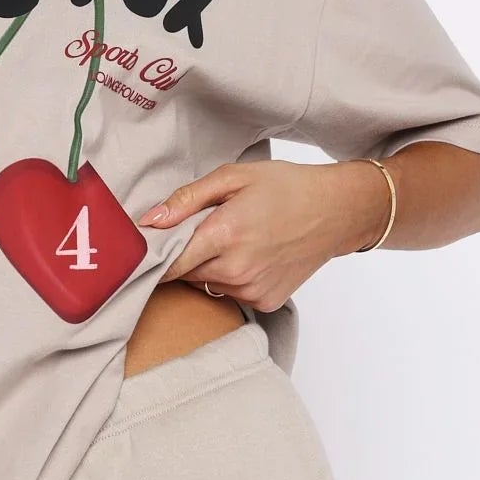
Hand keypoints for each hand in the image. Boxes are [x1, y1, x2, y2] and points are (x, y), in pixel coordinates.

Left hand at [136, 159, 388, 308]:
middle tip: (197, 232)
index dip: (151, 258)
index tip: (141, 252)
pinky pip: (229, 293)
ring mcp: (252, 289)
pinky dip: (229, 278)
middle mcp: (236, 269)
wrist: (338, 212)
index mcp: (225, 234)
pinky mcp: (265, 302)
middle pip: (183, 274)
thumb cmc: (287, 188)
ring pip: (205, 284)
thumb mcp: (234, 177)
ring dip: (205, 267)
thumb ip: (187, 199)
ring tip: (229, 241)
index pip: (168, 262)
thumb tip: (149, 220)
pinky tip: (249, 256)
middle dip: (181, 256)